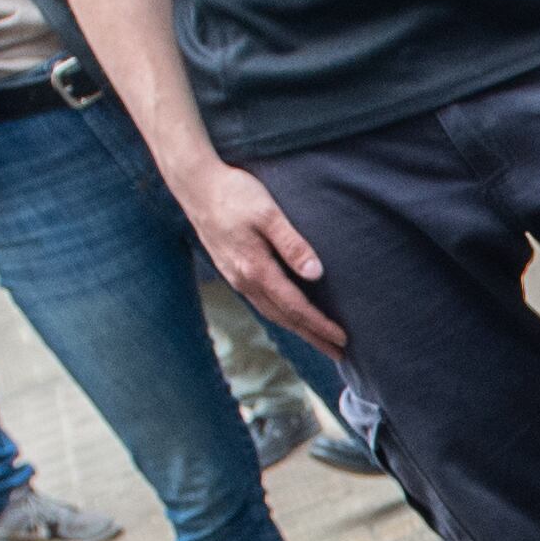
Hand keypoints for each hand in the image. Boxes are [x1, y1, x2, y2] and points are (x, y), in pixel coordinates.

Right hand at [159, 144, 350, 352]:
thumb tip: (316, 273)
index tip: (343, 339)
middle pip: (285, 318)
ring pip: (272, 313)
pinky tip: (289, 315)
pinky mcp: (232, 270)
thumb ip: (292, 243)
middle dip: (313, 337)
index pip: (295, 307)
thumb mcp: (268, 213)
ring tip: (319, 340)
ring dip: (297, 329)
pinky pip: (261, 302)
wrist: (196, 185)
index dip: (320, 325)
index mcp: (256, 269)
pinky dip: (281, 315)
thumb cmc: (235, 193)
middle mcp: (245, 281)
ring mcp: (236, 278)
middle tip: (340, 355)